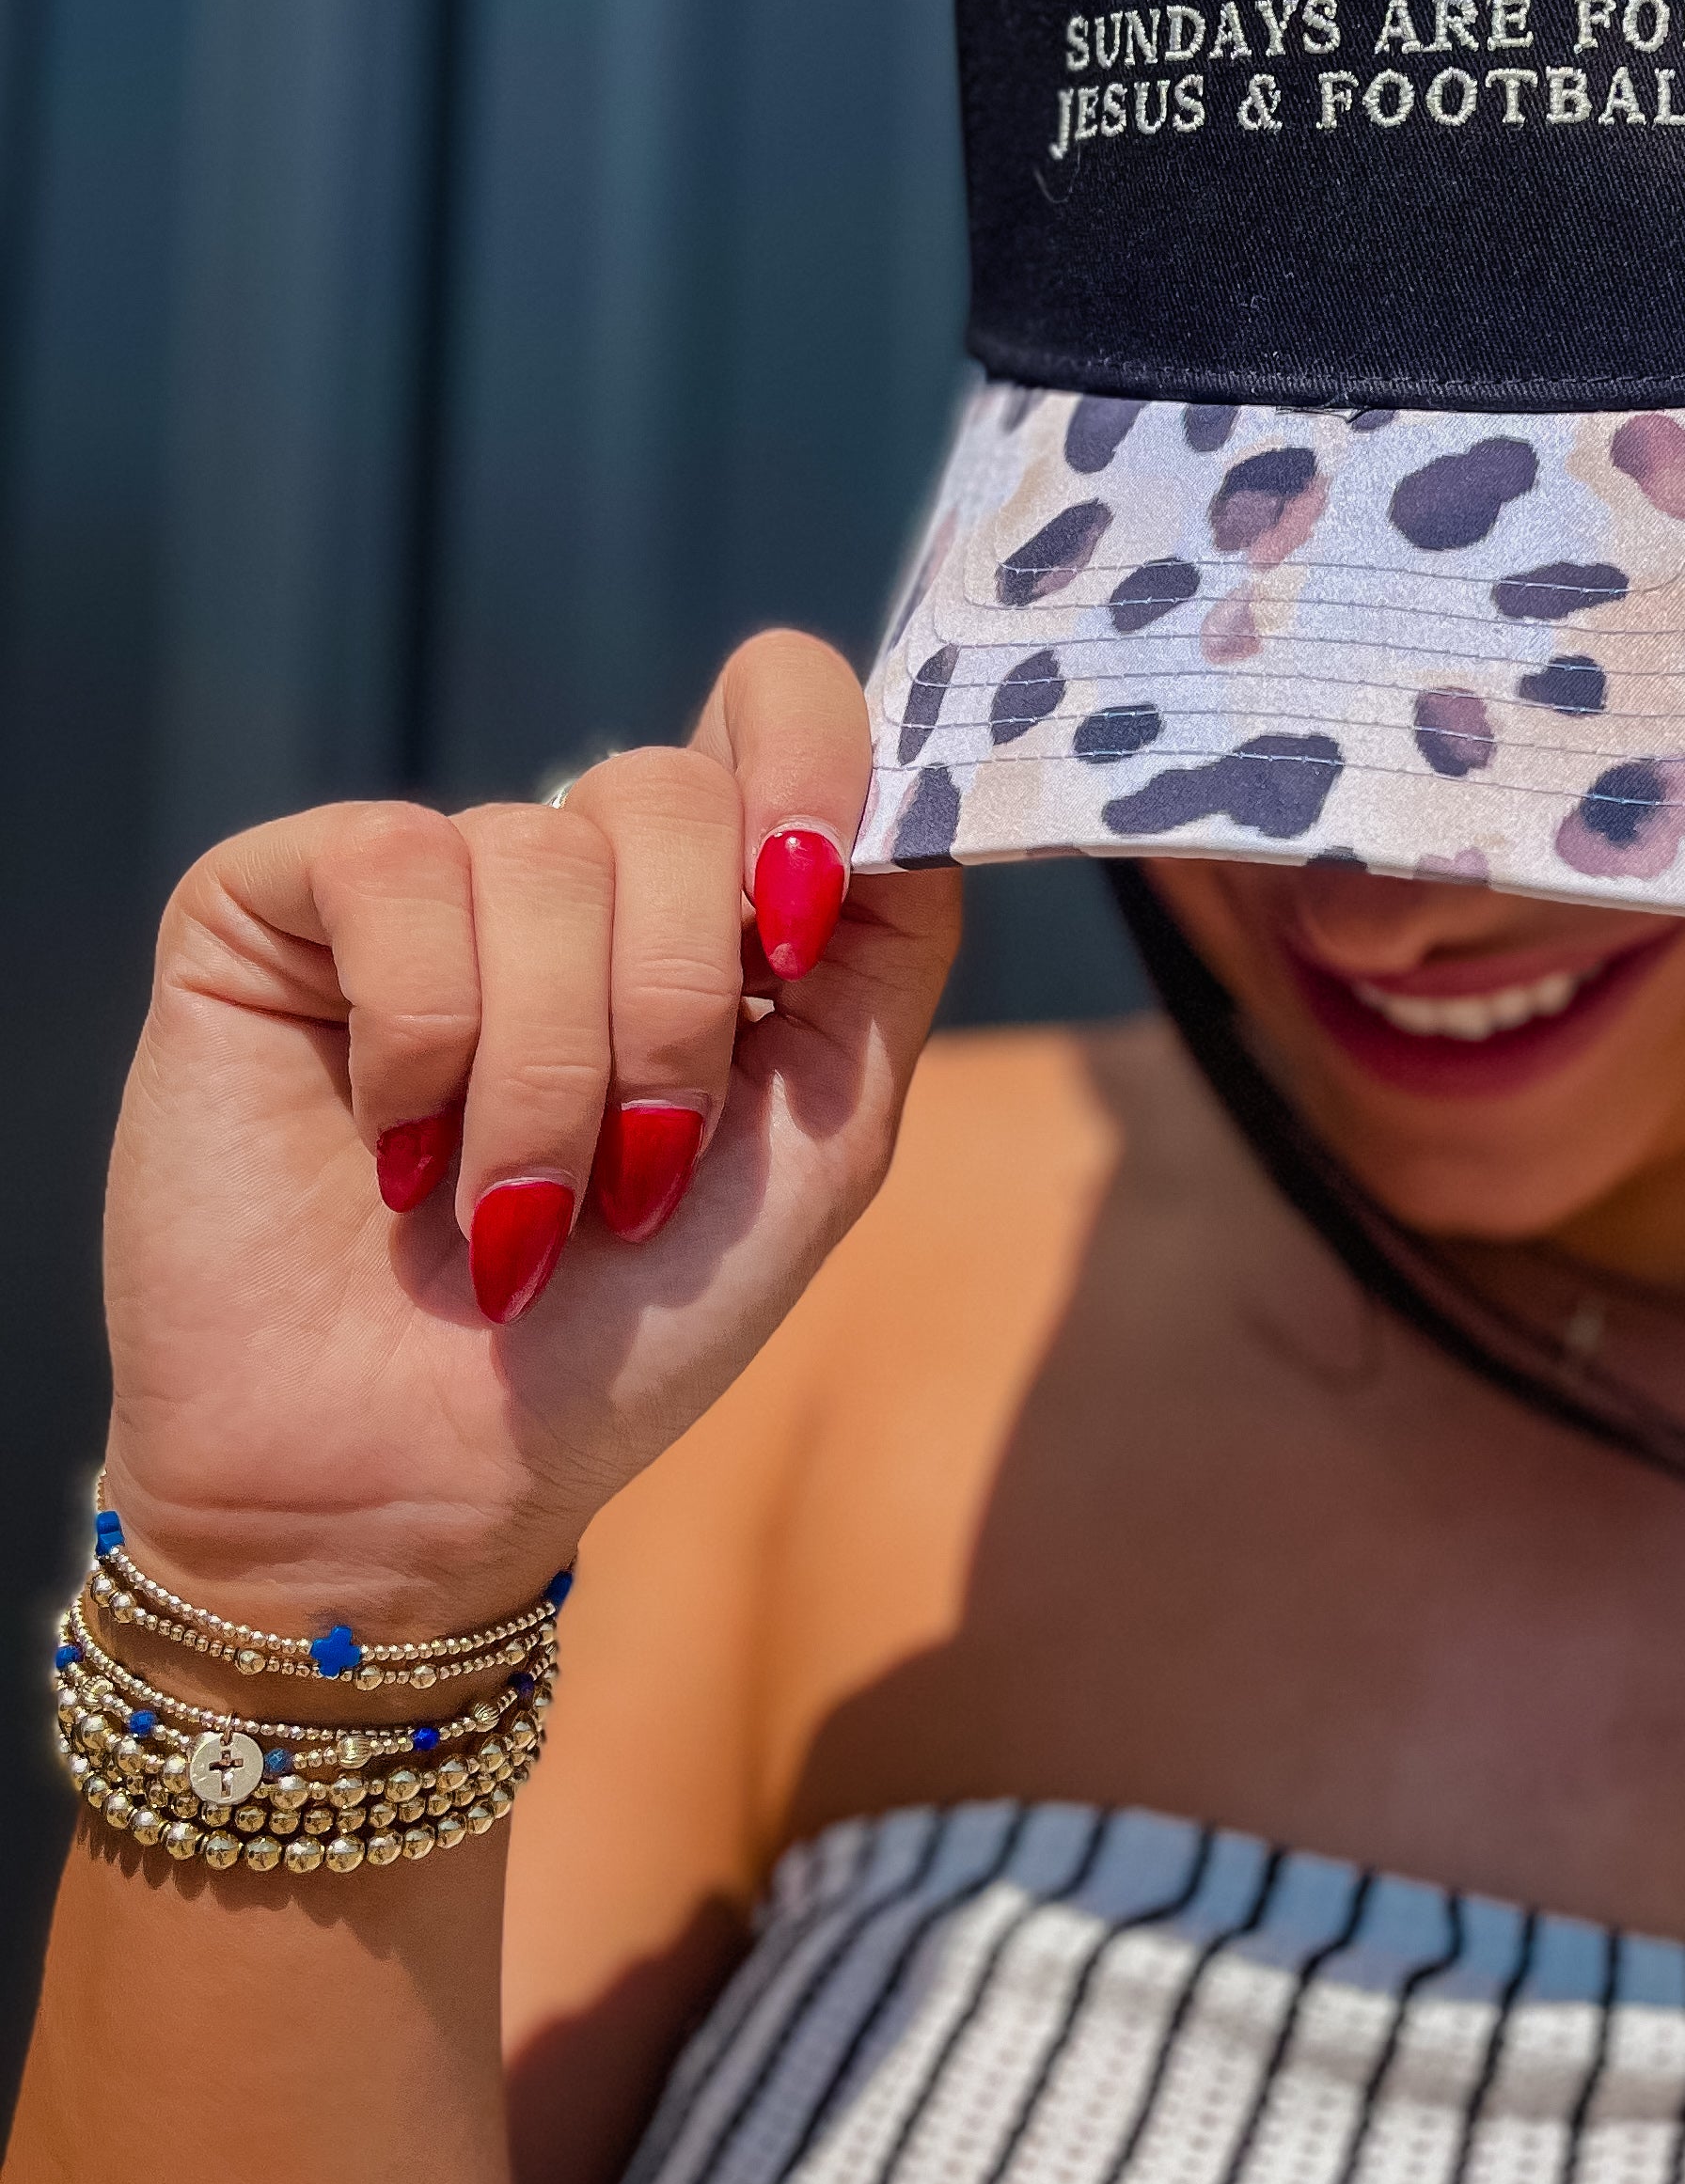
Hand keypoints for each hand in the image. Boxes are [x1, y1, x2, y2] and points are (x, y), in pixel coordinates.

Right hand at [98, 632, 961, 1634]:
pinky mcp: (268, 905)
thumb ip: (888, 953)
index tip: (804, 914)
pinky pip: (390, 869)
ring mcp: (416, 878)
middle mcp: (566, 864)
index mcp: (704, 902)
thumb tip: (918, 795)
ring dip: (547, 1078)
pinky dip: (421, 1039)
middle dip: (675, 1013)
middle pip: (671, 791)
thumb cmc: (624, 1335)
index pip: (778, 700)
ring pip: (535, 851)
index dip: (814, 763)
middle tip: (636, 1172)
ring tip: (504, 1210)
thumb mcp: (821, 1143)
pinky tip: (394, 1147)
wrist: (422, 1483)